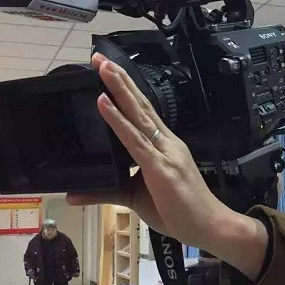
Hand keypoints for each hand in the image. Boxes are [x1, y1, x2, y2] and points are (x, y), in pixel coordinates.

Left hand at [67, 54, 267, 277]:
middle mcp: (165, 142)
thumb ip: (106, 192)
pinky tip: (104, 103)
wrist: (212, 227)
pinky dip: (118, 120)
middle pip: (139, 104)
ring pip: (137, 115)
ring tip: (102, 68)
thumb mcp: (136, 198)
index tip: (107, 69)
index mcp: (164, 145)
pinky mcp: (161, 167)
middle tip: (98, 56)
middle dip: (118, 79)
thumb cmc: (180, 212)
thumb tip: (73, 195)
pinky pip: (135, 140)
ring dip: (118, 89)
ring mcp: (164, 153)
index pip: (141, 112)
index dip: (124, 90)